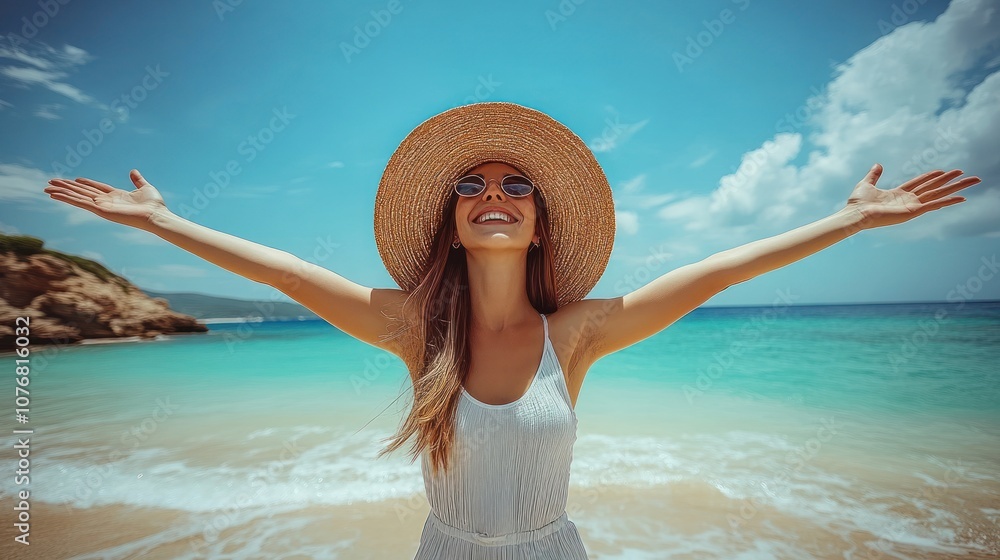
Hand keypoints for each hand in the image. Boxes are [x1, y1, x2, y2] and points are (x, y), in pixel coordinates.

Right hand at [44, 169, 168, 229]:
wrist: (156, 215)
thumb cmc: (154, 205)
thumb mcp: (145, 188)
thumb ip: (137, 180)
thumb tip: (133, 171)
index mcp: (116, 196)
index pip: (96, 188)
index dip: (85, 183)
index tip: (75, 179)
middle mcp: (107, 201)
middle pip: (83, 192)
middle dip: (67, 187)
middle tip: (51, 182)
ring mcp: (102, 206)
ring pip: (78, 197)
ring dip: (62, 192)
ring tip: (47, 188)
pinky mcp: (101, 211)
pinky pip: (81, 203)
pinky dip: (67, 198)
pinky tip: (55, 195)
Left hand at [847, 164, 981, 229]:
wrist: (855, 214)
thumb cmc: (858, 203)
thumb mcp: (867, 183)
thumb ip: (874, 175)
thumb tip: (878, 164)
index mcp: (898, 194)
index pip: (920, 183)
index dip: (932, 177)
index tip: (943, 171)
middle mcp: (908, 200)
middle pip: (934, 187)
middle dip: (950, 181)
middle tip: (966, 174)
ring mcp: (912, 206)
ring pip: (939, 194)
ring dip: (956, 187)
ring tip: (972, 181)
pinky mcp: (913, 211)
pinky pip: (935, 204)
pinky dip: (949, 201)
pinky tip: (962, 197)